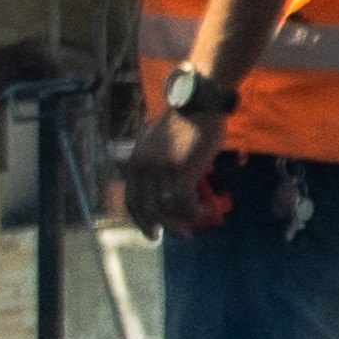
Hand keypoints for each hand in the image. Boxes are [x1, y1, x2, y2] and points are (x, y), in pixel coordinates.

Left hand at [117, 98, 226, 237]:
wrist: (199, 103)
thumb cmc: (185, 125)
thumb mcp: (159, 146)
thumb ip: (156, 167)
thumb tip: (164, 194)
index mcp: (135, 163)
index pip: (132, 202)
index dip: (141, 222)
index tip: (154, 234)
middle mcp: (144, 167)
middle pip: (149, 210)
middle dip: (166, 227)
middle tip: (183, 235)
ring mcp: (162, 169)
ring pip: (169, 209)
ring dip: (186, 219)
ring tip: (200, 215)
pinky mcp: (181, 169)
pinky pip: (185, 202)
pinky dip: (196, 210)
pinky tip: (207, 207)